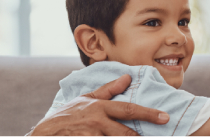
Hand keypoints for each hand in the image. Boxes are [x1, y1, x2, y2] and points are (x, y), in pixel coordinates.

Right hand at [29, 74, 169, 135]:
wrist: (45, 133)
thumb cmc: (67, 116)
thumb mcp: (86, 99)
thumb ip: (109, 90)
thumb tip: (127, 77)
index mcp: (100, 107)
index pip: (129, 109)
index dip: (148, 113)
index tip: (165, 117)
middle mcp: (97, 121)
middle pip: (127, 133)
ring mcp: (92, 135)